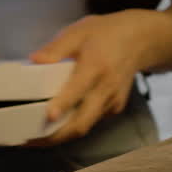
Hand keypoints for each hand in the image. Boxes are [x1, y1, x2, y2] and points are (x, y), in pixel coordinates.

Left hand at [25, 11, 160, 146]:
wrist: (140, 40)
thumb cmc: (105, 34)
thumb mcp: (79, 31)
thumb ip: (56, 48)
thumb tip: (34, 60)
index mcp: (96, 66)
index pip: (78, 89)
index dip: (63, 104)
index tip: (49, 116)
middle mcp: (106, 88)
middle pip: (82, 122)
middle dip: (56, 135)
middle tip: (31, 140)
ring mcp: (112, 101)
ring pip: (85, 126)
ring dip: (61, 135)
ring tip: (36, 138)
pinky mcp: (114, 108)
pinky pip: (91, 121)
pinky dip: (73, 126)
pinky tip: (56, 126)